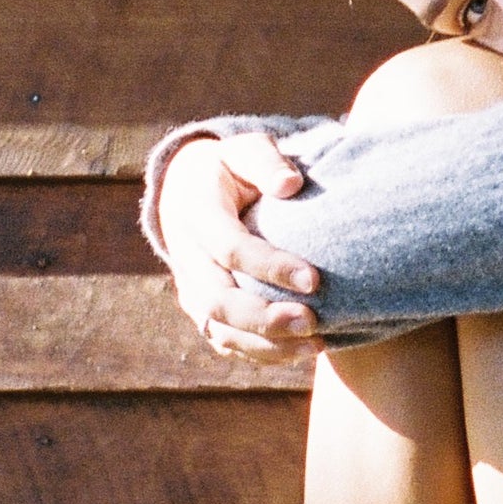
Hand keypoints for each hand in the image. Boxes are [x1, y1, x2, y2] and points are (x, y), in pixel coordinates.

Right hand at [157, 133, 320, 361]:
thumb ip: (265, 161)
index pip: (230, 248)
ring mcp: (190, 287)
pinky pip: (224, 341)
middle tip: (312, 322)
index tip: (315, 279)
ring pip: (219, 328)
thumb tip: (290, 184)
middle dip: (265, 317)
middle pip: (218, 299)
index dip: (270, 266)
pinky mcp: (200, 308)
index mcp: (196, 214)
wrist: (188, 191)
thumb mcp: (243, 150)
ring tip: (316, 344)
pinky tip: (300, 352)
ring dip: (266, 344)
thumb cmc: (229, 169)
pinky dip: (260, 353)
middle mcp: (186, 256)